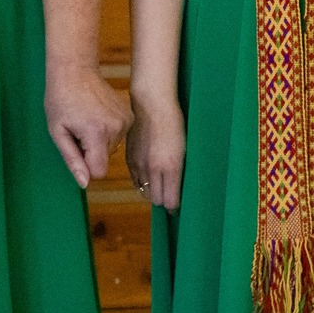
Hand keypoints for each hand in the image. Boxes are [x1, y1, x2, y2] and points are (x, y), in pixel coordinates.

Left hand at [46, 62, 131, 187]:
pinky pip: (118, 136)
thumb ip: (72, 160)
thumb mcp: (58, 133)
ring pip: (112, 148)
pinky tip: (96, 116)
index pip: (98, 171)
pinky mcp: (129, 115)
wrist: (76, 72)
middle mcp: (117, 128)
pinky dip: (107, 132)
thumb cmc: (60, 101)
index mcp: (97, 133)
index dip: (85, 165)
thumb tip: (85, 183)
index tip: (75, 147)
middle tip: (78, 130)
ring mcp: (126, 120)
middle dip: (91, 151)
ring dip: (99, 141)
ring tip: (86, 121)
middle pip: (104, 158)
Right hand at [127, 93, 185, 211]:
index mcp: (170, 167)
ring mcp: (139, 165)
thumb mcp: (184, 147)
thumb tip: (179, 187)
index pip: (170, 201)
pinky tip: (149, 175)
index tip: (178, 207)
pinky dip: (142, 182)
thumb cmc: (174, 123)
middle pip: (157, 200)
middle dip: (164, 200)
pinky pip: (135, 180)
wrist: (151, 105)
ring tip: (161, 185)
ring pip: (144, 191)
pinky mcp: (129, 159)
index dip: (175, 206)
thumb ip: (180, 169)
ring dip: (153, 191)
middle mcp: (153, 169)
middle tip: (171, 196)